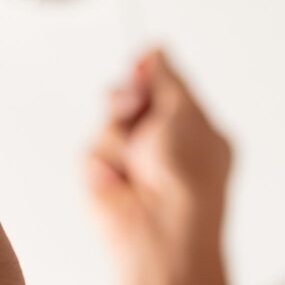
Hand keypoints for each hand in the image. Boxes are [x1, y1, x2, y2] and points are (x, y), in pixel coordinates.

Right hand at [86, 51, 231, 283]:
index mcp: (191, 128)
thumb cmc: (189, 181)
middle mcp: (160, 143)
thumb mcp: (188, 115)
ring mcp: (131, 161)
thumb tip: (154, 53)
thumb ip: (168, 80)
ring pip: (107, 122)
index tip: (142, 66)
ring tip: (137, 162)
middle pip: (127, 96)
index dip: (148, 72)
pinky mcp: (104, 179)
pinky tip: (119, 182)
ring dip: (118, 135)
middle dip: (127, 99)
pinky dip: (105, 162)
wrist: (162, 231)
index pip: (163, 85)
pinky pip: (92, 151)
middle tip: (134, 110)